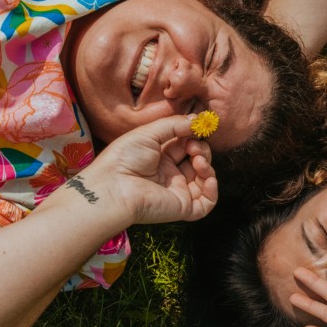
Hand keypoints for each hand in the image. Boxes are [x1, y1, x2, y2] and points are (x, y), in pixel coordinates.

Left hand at [62, 116, 217, 224]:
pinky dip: (213, 190)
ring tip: (197, 159)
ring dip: (207, 165)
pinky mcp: (182, 207)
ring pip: (204, 179)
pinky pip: (206, 202)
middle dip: (201, 149)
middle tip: (192, 146)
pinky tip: (208, 177)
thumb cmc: (124, 157)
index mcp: (159, 157)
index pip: (184, 145)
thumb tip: (198, 119)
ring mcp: (177, 190)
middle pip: (197, 160)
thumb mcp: (149, 132)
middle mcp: (169, 174)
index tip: (197, 128)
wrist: (114, 187)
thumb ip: (175, 124)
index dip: (193, 136)